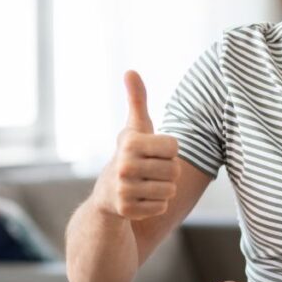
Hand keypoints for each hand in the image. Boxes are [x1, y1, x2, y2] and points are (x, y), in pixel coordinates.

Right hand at [100, 70, 179, 220]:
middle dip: (167, 172)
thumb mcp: (135, 127)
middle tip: (149, 171)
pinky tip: (140, 199)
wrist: (107, 193)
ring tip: (145, 184)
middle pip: (174, 171)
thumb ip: (137, 99)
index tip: (152, 152)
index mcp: (130, 142)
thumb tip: (130, 70)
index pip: (174, 148)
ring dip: (163, 189)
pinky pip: (161, 207)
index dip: (168, 151)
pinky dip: (155, 205)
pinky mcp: (127, 211)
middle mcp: (124, 166)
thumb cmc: (130, 154)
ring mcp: (123, 190)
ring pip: (170, 190)